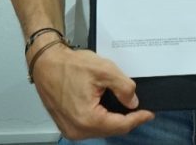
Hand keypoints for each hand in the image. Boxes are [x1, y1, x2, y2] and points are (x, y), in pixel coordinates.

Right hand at [29, 43, 153, 139]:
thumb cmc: (70, 66)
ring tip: (127, 110)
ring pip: (101, 130)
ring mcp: (70, 129)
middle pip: (111, 130)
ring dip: (115, 121)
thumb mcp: (104, 70)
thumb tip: (133, 102)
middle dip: (127, 121)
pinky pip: (90, 127)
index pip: (120, 125)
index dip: (137, 119)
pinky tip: (110, 111)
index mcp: (87, 118)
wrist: (46, 64)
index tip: (149, 113)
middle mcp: (77, 129)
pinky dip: (103, 121)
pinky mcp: (67, 125)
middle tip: (141, 111)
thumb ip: (123, 87)